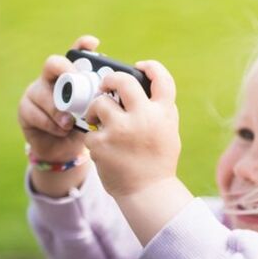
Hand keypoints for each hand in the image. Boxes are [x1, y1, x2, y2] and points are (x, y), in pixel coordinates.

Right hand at [18, 34, 99, 161]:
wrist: (63, 149)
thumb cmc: (81, 126)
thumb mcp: (93, 112)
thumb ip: (100, 101)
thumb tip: (118, 95)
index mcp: (71, 76)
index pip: (75, 54)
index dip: (82, 45)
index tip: (94, 43)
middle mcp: (51, 78)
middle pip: (53, 63)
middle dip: (65, 70)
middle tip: (75, 81)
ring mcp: (35, 92)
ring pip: (44, 93)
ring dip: (59, 110)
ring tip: (70, 123)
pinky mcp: (25, 109)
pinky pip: (36, 114)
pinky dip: (52, 124)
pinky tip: (61, 131)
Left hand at [83, 60, 181, 199]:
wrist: (147, 192)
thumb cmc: (157, 160)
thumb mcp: (168, 130)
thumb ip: (157, 108)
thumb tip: (141, 85)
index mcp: (163, 113)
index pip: (161, 78)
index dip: (151, 67)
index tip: (140, 66)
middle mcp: (143, 117)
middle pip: (122, 80)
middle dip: (110, 80)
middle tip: (105, 86)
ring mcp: (120, 130)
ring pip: (99, 103)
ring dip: (95, 109)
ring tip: (98, 119)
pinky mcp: (102, 143)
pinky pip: (90, 130)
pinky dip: (93, 136)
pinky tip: (101, 146)